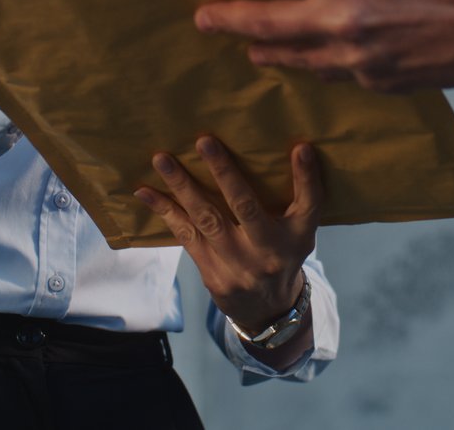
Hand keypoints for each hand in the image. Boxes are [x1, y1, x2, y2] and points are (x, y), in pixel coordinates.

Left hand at [134, 136, 320, 330]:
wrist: (269, 312)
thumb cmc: (283, 255)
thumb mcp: (300, 230)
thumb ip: (302, 195)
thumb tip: (300, 148)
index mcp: (296, 238)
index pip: (308, 204)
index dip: (306, 178)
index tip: (300, 148)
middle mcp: (269, 253)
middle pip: (246, 207)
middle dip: (224, 172)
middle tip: (204, 141)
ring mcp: (238, 267)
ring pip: (207, 219)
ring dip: (182, 187)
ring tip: (162, 160)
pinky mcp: (212, 275)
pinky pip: (187, 236)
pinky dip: (166, 211)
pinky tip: (146, 192)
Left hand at [162, 0, 453, 91]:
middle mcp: (341, 18)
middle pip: (257, 22)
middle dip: (220, 16)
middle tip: (198, 12)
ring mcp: (357, 58)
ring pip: (286, 56)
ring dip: (256, 44)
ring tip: (240, 36)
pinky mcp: (375, 82)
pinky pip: (325, 74)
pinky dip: (303, 63)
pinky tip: (295, 55)